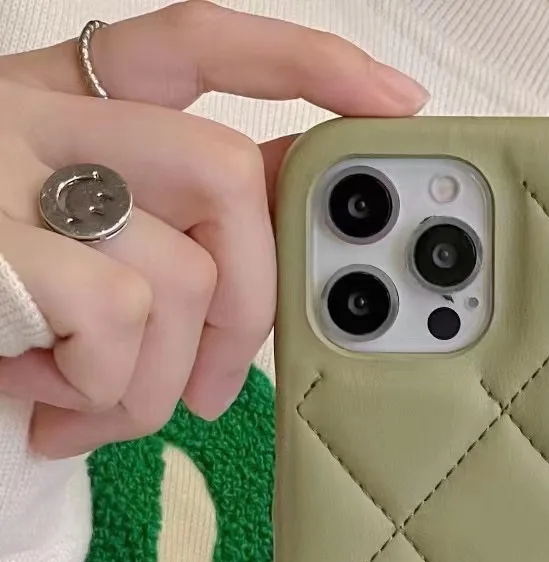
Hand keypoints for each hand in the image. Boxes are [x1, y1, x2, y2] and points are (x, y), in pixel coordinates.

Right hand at [0, 0, 426, 456]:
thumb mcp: (76, 251)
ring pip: (179, 270)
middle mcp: (32, 115)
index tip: (393, 99)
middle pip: (221, 173)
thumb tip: (289, 259)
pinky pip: (117, 318)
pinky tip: (50, 407)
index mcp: (63, 104)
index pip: (197, 44)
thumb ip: (173, 232)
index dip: (304, 63)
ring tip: (97, 413)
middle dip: (252, 304)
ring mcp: (0, 171)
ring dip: (159, 383)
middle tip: (217, 390)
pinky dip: (105, 394)